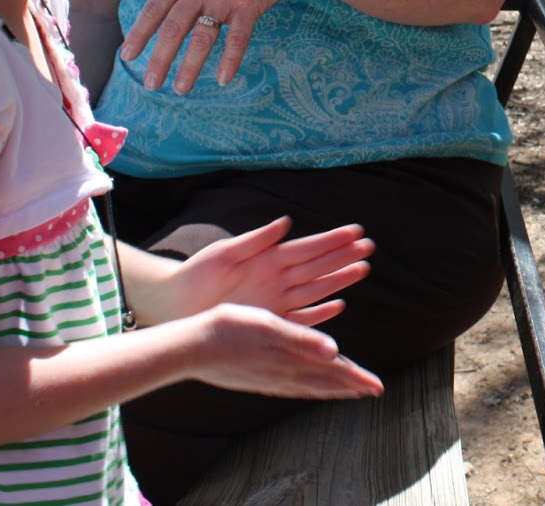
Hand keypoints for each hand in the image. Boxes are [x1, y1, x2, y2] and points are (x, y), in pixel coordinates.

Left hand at [121, 0, 301, 92]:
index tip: (127, 55)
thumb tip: (170, 5)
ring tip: (181, 89)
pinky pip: (237, 38)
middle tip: (151, 84)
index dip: (139, 33)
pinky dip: (230, 61)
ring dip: (189, 67)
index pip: (154, 8)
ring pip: (201, 38)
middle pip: (172, 28)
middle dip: (159, 59)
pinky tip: (224, 79)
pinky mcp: (250, 4)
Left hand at [132, 217, 372, 328]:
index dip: (331, 240)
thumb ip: (255, 240)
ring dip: (338, 280)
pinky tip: (337, 305)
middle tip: (369, 248)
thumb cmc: (196, 274)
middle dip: (343, 257)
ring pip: (315, 290)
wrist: (175, 305)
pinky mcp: (269, 322)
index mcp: (268, 259)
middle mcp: (277, 279)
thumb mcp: (224, 253)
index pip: (307, 248)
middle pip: (317, 267)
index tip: (355, 231)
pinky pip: (300, 318)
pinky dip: (319, 313)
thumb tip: (285, 223)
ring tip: (362, 269)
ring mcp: (275, 301)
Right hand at [192, 303, 383, 398]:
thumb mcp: (269, 326)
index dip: (357, 378)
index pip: (333, 372)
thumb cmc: (228, 329)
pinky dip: (308, 387)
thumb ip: (302, 339)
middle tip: (372, 391)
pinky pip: (291, 386)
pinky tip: (305, 386)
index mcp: (290, 360)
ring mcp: (268, 379)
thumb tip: (335, 351)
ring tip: (347, 391)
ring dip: (331, 388)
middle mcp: (282, 374)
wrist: (190, 346)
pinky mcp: (255, 378)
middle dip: (350, 386)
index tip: (378, 386)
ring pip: (308, 386)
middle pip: (324, 383)